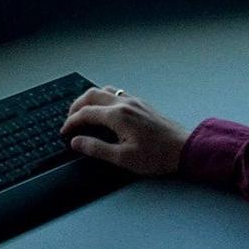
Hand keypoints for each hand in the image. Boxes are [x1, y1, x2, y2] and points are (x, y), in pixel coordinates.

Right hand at [61, 86, 189, 175]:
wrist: (184, 148)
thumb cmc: (156, 156)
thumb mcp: (123, 158)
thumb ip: (96, 148)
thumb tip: (76, 141)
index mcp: (117, 116)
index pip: (85, 113)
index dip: (71, 122)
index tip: (64, 132)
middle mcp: (124, 103)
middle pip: (91, 95)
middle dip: (76, 106)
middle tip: (69, 119)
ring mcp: (134, 101)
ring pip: (104, 90)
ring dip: (89, 98)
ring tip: (83, 111)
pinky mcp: (142, 104)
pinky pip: (116, 93)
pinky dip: (103, 97)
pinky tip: (105, 109)